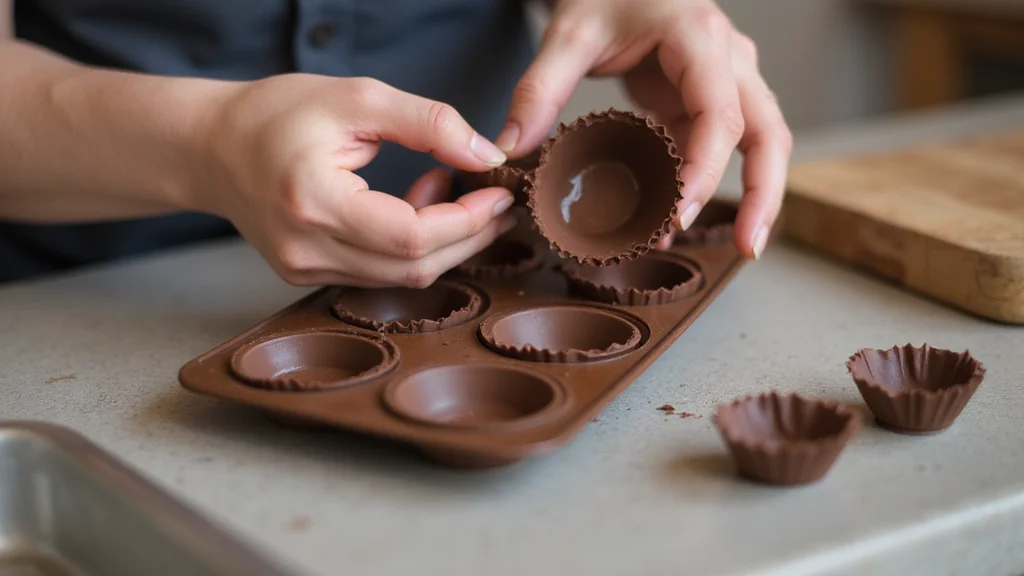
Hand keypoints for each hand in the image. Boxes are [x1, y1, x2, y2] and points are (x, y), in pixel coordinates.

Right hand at [199, 74, 514, 286]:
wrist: (212, 147)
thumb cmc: (278, 113)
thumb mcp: (359, 98)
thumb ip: (430, 124)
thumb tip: (486, 157)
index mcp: (314, 202)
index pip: (412, 236)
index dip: (467, 220)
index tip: (499, 192)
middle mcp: (306, 250)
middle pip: (414, 267)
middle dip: (468, 236)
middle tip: (495, 200)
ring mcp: (304, 271)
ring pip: (401, 277)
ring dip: (443, 240)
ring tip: (447, 188)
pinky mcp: (308, 276)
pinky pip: (380, 273)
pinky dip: (412, 246)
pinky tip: (417, 205)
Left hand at [497, 0, 791, 258]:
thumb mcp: (568, 33)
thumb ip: (539, 90)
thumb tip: (512, 149)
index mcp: (700, 39)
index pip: (719, 114)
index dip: (705, 169)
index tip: (678, 214)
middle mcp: (727, 61)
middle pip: (767, 132)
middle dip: (764, 193)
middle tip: (747, 245)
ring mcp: (725, 81)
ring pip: (761, 141)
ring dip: (756, 195)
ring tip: (739, 246)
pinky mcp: (706, 101)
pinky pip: (721, 149)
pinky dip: (708, 185)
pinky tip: (677, 223)